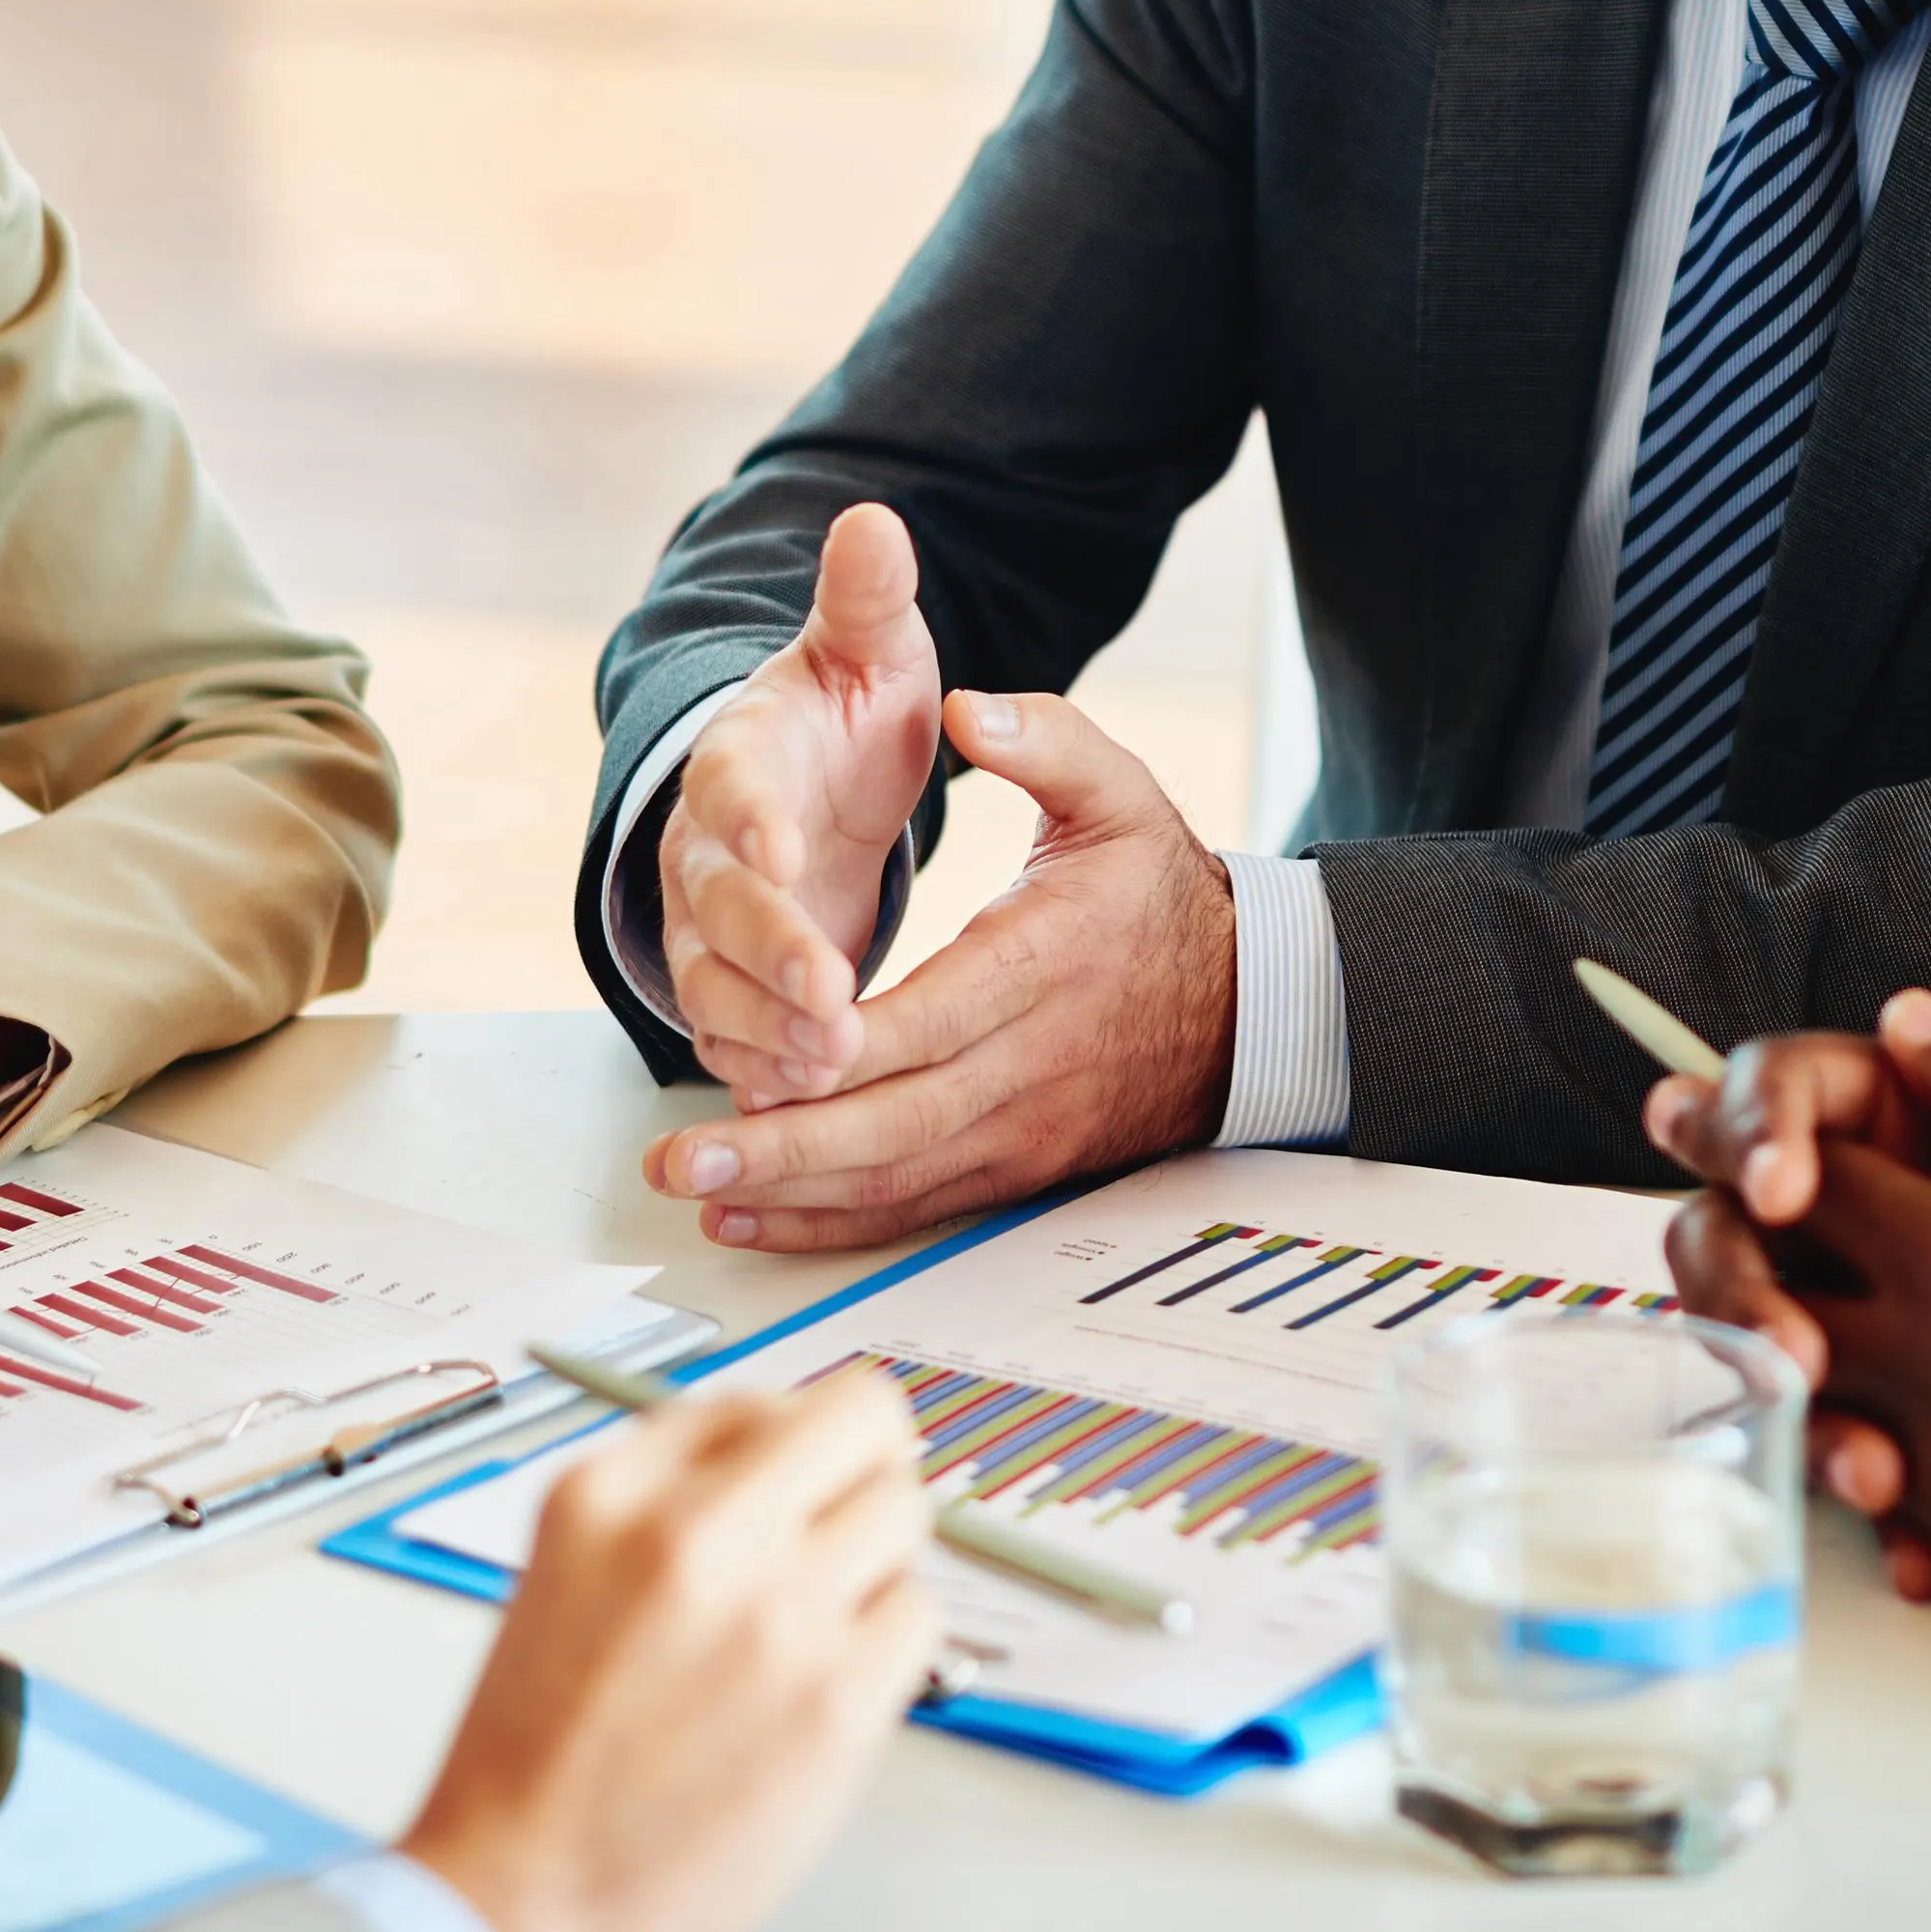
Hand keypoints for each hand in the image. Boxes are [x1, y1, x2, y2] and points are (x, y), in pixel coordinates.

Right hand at [401, 1371, 935, 1931]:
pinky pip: (918, 1617)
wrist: (524, 1911)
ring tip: (814, 1628)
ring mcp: (777, 1609)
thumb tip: (785, 1448)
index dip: (787, 1446)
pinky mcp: (838, 1697)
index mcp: (607, 1492)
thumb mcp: (564, 1575)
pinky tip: (821, 1691)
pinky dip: (890, 1647)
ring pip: (905, 1516)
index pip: (758, 1400)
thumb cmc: (535, 1764)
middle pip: (866, 1420)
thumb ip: (666, 1498)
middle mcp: (696, 1531)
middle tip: (844, 1528)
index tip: (794, 1484)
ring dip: (876, 1563)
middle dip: (866, 1468)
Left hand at [641, 687, 1231, 1250]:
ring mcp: (1018, 1131)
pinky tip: (753, 1216)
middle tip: (682, 1155)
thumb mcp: (1120, 795)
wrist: (1248, 1009)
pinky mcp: (1012, 1168)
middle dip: (783, 1146)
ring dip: (790, 1193)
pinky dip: (831, 1223)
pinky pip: (914, 1208)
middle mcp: (1024, 1065)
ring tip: (695, 1185)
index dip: (840, 1049)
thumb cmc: (1162, 897)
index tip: (759, 1051)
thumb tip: (965, 709)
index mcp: (1037, 967)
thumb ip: (1046, 742)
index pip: (927, 1021)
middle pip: (894, 1123)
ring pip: (896, 1178)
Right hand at [661, 505, 944, 1099]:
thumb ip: (869, 596)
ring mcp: (707, 925)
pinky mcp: (728, 985)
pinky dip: (758, 1072)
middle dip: (768, 953)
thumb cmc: (843, 712)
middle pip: (714, 906)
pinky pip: (727, 1037)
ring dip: (764, 1029)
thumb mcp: (869, 649)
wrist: (809, 784)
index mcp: (740, 757)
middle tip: (831, 996)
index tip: (791, 850)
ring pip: (711, 987)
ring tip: (831, 1064)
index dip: (754, 820)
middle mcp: (706, 847)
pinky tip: (803, 1107)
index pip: (733, 785)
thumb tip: (876, 517)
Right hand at [1645, 996, 1930, 1537]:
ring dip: (1799, 1418)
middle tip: (1798, 1354)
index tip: (1784, 1191)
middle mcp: (1835, 1205)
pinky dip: (1885, 1510)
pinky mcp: (1888, 1401)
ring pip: (1768, 1357)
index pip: (1768, 1091)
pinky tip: (1922, 1551)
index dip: (1751, 1133)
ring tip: (1870, 1475)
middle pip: (1724, 1231)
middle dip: (1740, 1294)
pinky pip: (1856, 1453)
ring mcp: (1849, 1308)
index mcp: (1870, 1103)